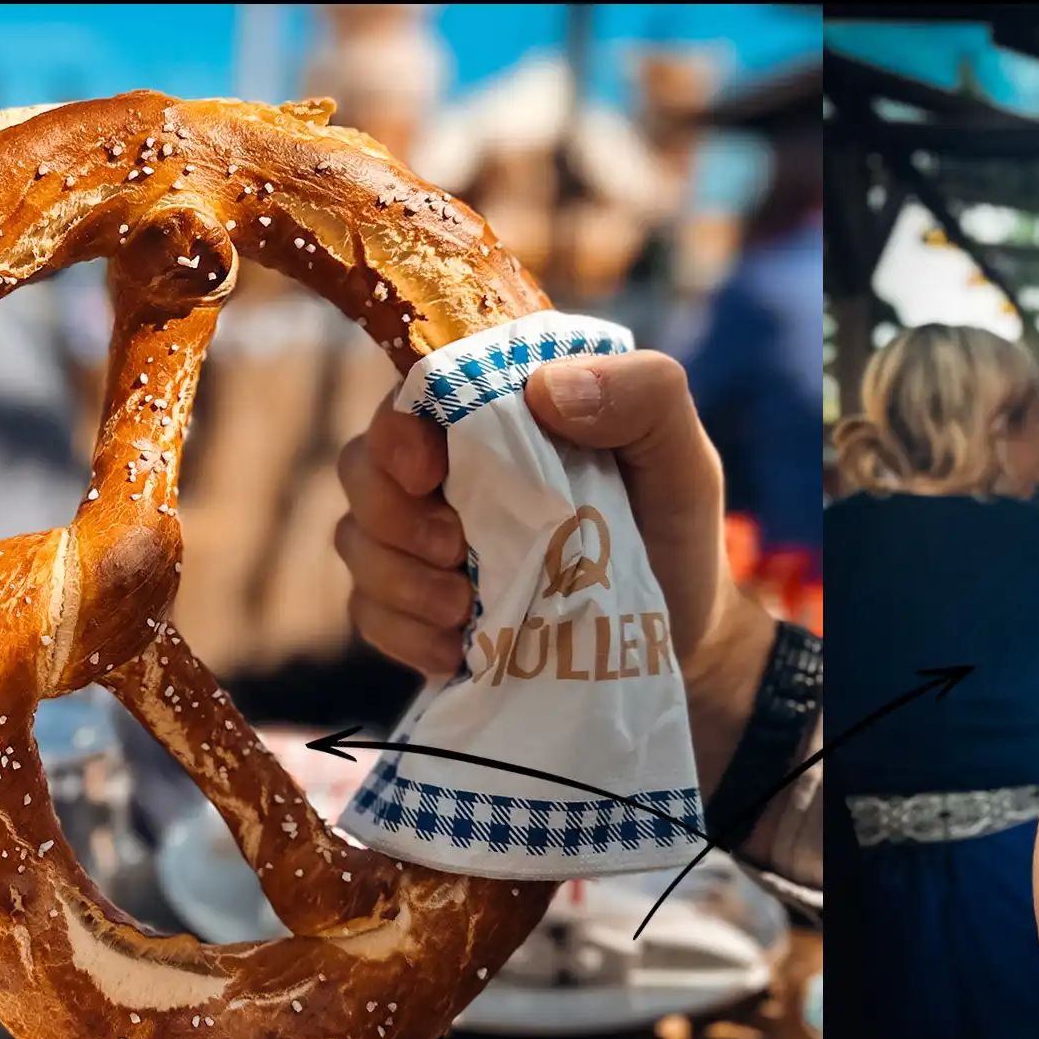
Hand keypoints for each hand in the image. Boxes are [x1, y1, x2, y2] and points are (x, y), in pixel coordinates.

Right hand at [335, 349, 731, 678]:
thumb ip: (643, 395)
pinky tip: (455, 648)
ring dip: (398, 580)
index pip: (412, 395)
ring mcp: (426, 540)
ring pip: (356, 541)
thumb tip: (543, 390)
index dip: (399, 429)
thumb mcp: (682, 455)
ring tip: (464, 609)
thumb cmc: (674, 528)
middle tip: (455, 550)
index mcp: (499, 411)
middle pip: (362, 467)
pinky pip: (369, 612)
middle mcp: (449, 467)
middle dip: (391, 514)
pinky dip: (402, 633)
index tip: (426, 471)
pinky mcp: (418, 607)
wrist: (677, 636)